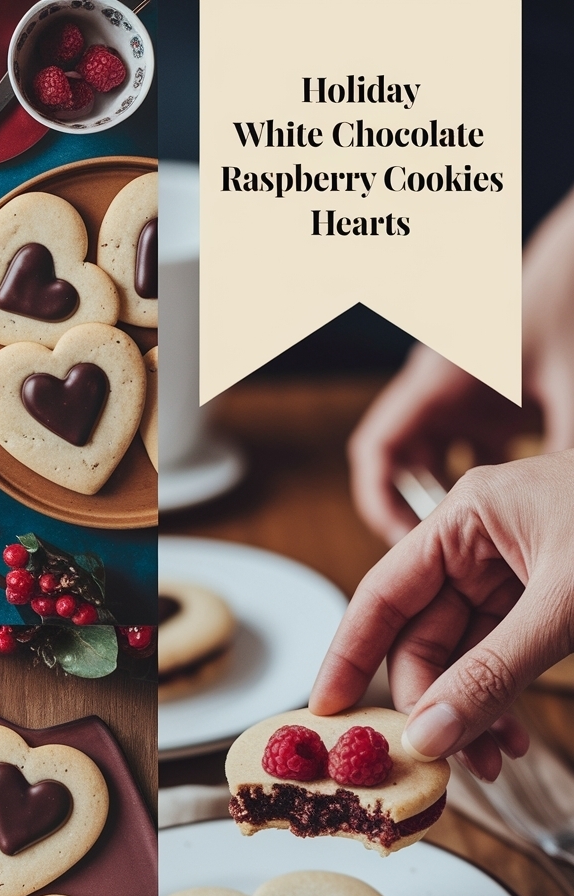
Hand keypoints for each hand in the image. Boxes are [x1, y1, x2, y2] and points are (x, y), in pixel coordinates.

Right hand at [310, 452, 573, 778]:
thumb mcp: (565, 606)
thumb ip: (493, 673)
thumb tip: (430, 733)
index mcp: (468, 517)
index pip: (384, 592)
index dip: (348, 652)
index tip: (325, 711)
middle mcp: (479, 544)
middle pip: (423, 636)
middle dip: (431, 701)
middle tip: (442, 760)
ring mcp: (511, 575)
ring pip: (462, 656)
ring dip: (469, 711)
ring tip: (492, 758)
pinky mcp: (541, 603)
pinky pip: (499, 660)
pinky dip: (500, 701)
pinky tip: (509, 734)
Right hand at [349, 184, 573, 545]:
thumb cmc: (568, 293)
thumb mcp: (571, 380)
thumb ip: (565, 444)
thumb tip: (567, 510)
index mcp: (437, 380)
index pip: (378, 450)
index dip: (380, 503)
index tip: (404, 544)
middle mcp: (442, 393)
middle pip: (404, 467)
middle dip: (419, 516)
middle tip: (449, 565)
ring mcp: (470, 399)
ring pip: (439, 467)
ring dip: (454, 506)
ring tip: (482, 548)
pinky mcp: (498, 405)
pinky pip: (474, 459)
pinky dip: (487, 492)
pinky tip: (520, 516)